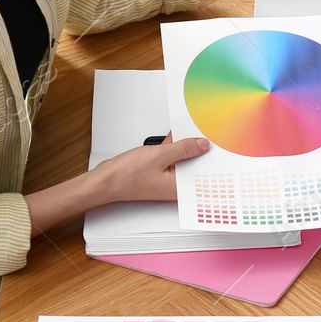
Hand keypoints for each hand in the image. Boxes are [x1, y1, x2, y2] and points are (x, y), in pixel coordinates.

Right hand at [88, 135, 207, 203]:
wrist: (105, 181)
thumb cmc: (126, 177)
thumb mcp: (160, 155)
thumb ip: (183, 149)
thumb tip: (201, 145)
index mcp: (180, 188)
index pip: (202, 172)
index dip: (209, 157)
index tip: (215, 142)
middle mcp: (175, 188)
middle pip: (193, 165)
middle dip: (197, 149)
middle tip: (201, 133)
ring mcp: (166, 181)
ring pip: (181, 161)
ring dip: (182, 147)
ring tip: (185, 132)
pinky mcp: (158, 175)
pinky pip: (170, 160)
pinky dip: (171, 150)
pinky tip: (171, 139)